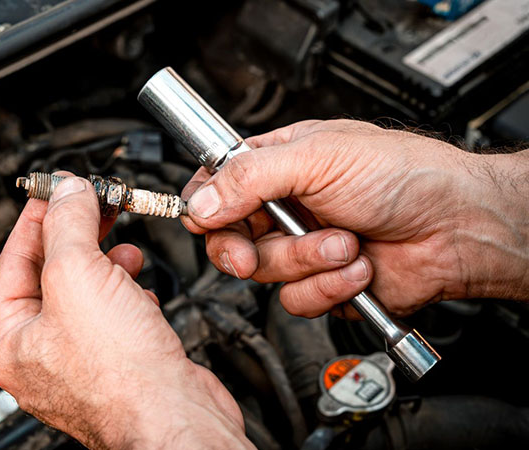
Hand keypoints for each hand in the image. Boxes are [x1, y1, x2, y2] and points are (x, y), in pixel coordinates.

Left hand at [0, 175, 251, 448]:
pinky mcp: (122, 365)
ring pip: (87, 295)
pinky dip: (127, 294)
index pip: (12, 264)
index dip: (36, 220)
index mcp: (14, 343)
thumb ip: (68, 225)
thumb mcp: (78, 276)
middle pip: (51, 277)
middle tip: (93, 206)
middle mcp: (44, 358)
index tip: (56, 192)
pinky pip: (115, 316)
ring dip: (105, 263)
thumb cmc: (122, 377)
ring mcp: (84, 363)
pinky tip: (140, 289)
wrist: (178, 418)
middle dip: (76, 237)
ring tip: (122, 248)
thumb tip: (67, 193)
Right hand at [181, 119, 528, 317]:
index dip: (204, 205)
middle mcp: (284, 207)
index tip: (204, 220)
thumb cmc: (404, 175)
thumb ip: (249, 178)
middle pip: (228, 238)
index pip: (217, 184)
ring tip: (344, 241)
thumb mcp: (318, 158)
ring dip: (304, 261)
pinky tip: (357, 265)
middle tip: (249, 254)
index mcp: (278, 164)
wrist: (456, 228)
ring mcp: (301, 247)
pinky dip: (327, 286)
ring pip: (263, 272)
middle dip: (242, 249)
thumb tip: (202, 202)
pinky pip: (295, 299)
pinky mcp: (320, 284)